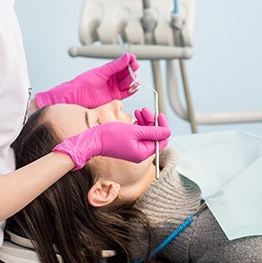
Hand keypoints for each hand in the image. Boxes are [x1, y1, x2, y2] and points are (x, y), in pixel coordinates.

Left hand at [35, 53, 139, 108]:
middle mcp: (111, 79)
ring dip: (131, 79)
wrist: (76, 98)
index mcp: (107, 70)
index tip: (133, 58)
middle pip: (126, 73)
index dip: (128, 61)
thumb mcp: (101, 72)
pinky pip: (127, 92)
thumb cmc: (83, 84)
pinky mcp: (114, 97)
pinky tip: (136, 86)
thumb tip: (126, 56)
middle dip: (131, 69)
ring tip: (132, 77)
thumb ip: (114, 66)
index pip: (121, 64)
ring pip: (127, 82)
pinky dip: (132, 89)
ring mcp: (113, 88)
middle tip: (134, 67)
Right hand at [52, 120, 170, 169]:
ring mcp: (134, 148)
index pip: (161, 140)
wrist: (94, 140)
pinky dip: (139, 124)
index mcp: (144, 152)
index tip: (159, 114)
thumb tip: (167, 131)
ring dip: (145, 121)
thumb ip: (152, 131)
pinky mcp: (129, 144)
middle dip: (152, 121)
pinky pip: (139, 134)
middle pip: (154, 136)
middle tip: (145, 110)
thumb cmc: (111, 136)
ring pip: (146, 133)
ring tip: (139, 111)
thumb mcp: (134, 131)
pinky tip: (135, 117)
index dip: (162, 126)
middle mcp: (140, 152)